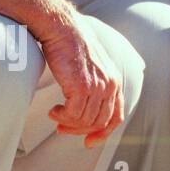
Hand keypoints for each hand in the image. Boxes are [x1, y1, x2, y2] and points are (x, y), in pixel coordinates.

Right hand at [38, 16, 124, 146]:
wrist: (62, 28)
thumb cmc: (71, 45)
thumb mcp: (91, 66)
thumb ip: (95, 85)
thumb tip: (85, 109)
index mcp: (114, 81)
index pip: (116, 117)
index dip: (103, 133)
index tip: (88, 142)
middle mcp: (110, 85)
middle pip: (99, 122)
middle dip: (79, 130)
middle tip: (62, 129)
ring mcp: (97, 87)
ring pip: (84, 120)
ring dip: (67, 122)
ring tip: (55, 115)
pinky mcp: (81, 87)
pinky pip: (72, 115)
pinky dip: (61, 117)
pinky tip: (53, 110)